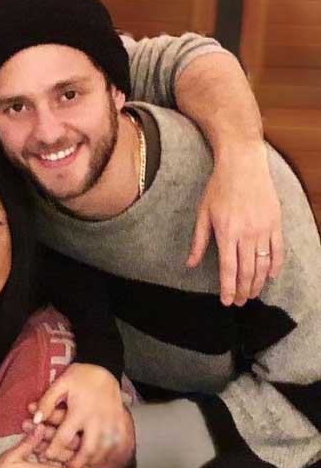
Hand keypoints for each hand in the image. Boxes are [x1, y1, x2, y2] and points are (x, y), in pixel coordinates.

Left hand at [29, 364, 127, 467]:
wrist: (105, 369)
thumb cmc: (80, 376)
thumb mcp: (60, 384)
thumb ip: (47, 402)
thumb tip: (35, 420)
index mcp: (80, 412)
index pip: (64, 438)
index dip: (53, 450)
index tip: (46, 456)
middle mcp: (97, 421)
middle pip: (88, 450)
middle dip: (76, 463)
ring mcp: (111, 424)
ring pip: (103, 452)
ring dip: (91, 462)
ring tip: (80, 466)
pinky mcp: (121, 425)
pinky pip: (116, 447)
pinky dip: (107, 456)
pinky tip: (98, 460)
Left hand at [186, 141, 282, 305]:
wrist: (243, 165)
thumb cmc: (218, 188)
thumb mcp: (202, 213)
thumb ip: (198, 241)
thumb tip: (190, 264)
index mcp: (226, 233)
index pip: (228, 268)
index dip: (227, 288)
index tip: (226, 301)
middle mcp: (247, 234)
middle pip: (246, 271)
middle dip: (242, 290)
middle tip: (238, 302)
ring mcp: (264, 229)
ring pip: (263, 265)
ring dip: (257, 283)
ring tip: (251, 294)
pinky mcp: (276, 223)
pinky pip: (278, 251)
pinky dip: (275, 266)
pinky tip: (269, 276)